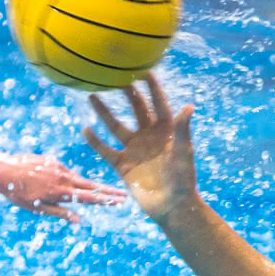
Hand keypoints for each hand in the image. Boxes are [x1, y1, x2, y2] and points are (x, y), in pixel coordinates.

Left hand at [0, 152, 126, 222]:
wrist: (1, 169)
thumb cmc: (17, 193)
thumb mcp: (37, 208)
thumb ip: (60, 213)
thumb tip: (79, 221)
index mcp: (60, 191)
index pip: (90, 197)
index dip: (107, 200)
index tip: (122, 201)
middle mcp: (62, 177)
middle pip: (91, 185)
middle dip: (108, 191)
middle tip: (124, 195)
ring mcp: (58, 167)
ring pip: (77, 178)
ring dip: (86, 185)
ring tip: (94, 191)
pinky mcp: (51, 160)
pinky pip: (64, 171)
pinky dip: (65, 178)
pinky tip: (52, 183)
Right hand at [84, 74, 197, 221]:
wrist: (172, 206)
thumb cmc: (183, 178)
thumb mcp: (183, 151)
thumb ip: (184, 129)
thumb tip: (189, 106)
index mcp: (166, 131)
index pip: (158, 103)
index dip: (153, 87)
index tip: (144, 69)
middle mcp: (149, 136)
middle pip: (136, 109)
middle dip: (127, 93)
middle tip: (114, 75)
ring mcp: (135, 150)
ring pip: (116, 125)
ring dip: (104, 112)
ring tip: (92, 95)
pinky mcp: (123, 165)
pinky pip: (105, 150)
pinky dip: (95, 141)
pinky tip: (85, 128)